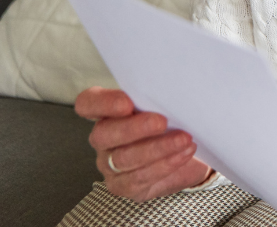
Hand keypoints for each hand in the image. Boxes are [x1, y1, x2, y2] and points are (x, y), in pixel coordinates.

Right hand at [75, 87, 212, 201]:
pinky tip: (183, 154)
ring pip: (124, 158)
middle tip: (162, 122)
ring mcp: (109, 164)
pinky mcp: (123, 185)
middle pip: (104, 133)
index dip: (103, 103)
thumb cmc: (172, 124)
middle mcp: (103, 138)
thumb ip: (162, 98)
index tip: (127, 103)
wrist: (188, 155)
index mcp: (107, 112)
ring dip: (157, 148)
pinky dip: (165, 165)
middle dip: (134, 128)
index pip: (88, 103)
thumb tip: (177, 91)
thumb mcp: (166, 107)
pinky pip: (139, 178)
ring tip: (184, 139)